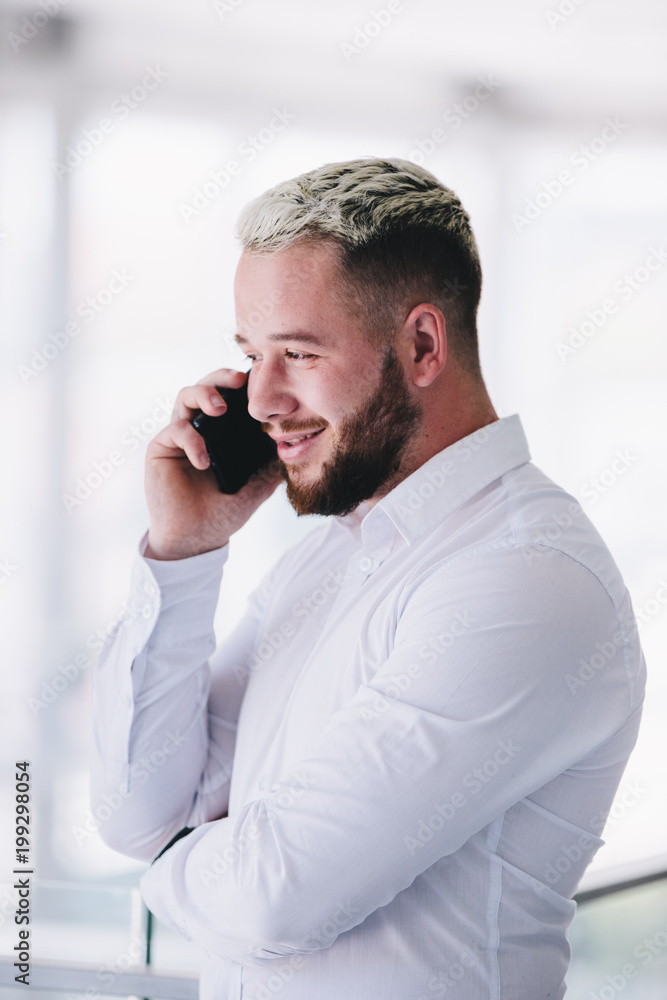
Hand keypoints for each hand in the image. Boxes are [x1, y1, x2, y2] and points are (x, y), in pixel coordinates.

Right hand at [144, 368, 281, 559]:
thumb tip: (292, 452)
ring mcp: (178, 437)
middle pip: (204, 386)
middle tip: (239, 380)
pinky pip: (175, 430)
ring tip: (220, 410)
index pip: (227, 399)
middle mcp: (197, 430)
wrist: (194, 540)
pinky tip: (203, 461)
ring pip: (184, 396)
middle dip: (220, 377)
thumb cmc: (220, 516)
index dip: (238, 385)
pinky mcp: (160, 449)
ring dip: (203, 395)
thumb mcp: (254, 491)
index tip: (258, 380)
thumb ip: (270, 471)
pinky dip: (192, 440)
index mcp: (219, 435)